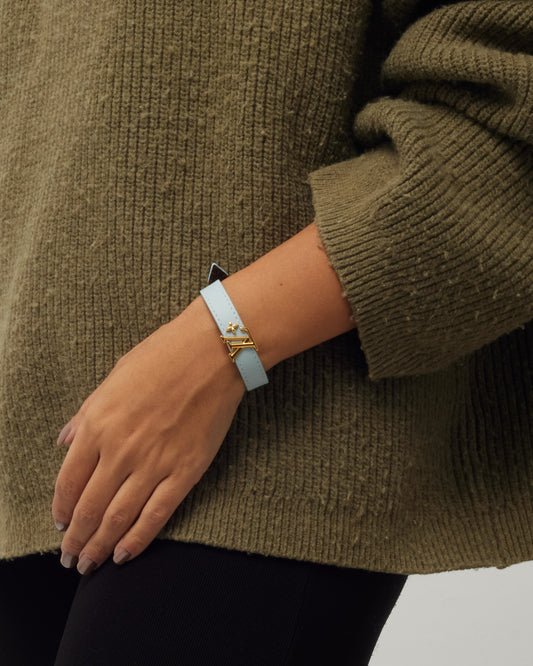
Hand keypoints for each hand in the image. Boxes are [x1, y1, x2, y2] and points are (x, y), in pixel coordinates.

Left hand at [52, 297, 245, 574]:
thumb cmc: (161, 357)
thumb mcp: (112, 379)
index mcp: (98, 425)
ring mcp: (153, 464)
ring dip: (101, 546)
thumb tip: (64, 442)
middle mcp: (120, 451)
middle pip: (89, 508)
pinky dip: (138, 539)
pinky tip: (125, 555)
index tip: (61, 526)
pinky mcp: (185, 471)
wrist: (212, 352)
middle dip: (77, 540)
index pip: (68, 482)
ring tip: (92, 564)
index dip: (61, 510)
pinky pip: (156, 515)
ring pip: (118, 518)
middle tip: (73, 558)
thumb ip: (86, 415)